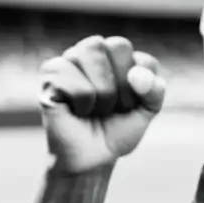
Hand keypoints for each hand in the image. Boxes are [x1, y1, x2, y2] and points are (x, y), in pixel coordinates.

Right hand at [40, 36, 165, 173]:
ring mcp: (67, 62)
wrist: (91, 158)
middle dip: (122, 83)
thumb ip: (154, 91)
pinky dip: (82, 103)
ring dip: (101, 93)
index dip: (138, 80)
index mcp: (114, 54)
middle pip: (117, 44)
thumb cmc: (116, 131)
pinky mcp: (50, 78)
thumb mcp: (146, 111)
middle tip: (111, 107)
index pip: (139, 48)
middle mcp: (90, 52)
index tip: (128, 103)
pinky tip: (76, 111)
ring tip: (94, 109)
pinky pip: (72, 79)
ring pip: (92, 55)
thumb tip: (137, 75)